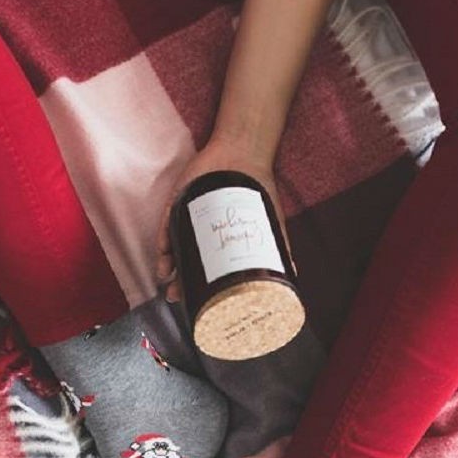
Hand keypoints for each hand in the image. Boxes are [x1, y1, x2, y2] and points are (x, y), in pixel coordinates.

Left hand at [155, 136, 289, 302]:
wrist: (244, 152)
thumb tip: (294, 275)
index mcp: (219, 243)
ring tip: (166, 278)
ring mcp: (186, 219)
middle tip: (175, 296)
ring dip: (166, 265)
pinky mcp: (177, 203)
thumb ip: (279, 248)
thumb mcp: (270, 222)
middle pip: (186, 264)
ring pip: (172, 248)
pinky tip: (163, 255)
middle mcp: (201, 234)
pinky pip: (166, 226)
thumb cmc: (256, 188)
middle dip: (178, 282)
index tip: (196, 305)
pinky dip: (163, 242)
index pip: (207, 272)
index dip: (200, 289)